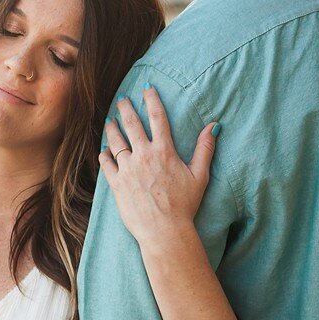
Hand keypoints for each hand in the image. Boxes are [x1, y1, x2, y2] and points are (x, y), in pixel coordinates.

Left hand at [99, 86, 219, 248]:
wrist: (164, 230)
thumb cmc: (184, 205)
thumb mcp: (200, 175)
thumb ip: (205, 148)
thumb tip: (214, 125)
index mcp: (164, 151)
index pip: (157, 117)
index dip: (151, 100)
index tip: (146, 89)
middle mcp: (143, 156)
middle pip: (132, 124)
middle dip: (126, 109)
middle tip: (122, 100)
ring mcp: (127, 169)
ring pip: (115, 141)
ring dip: (112, 128)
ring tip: (110, 121)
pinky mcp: (116, 183)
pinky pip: (106, 164)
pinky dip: (104, 154)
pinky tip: (104, 150)